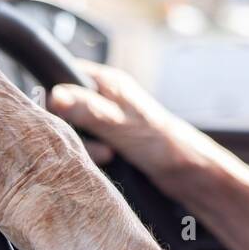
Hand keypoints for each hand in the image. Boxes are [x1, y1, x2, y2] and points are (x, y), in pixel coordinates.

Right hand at [48, 61, 248, 249]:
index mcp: (108, 82)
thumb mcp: (121, 126)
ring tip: (106, 157)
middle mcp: (106, 97)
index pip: (63, 75)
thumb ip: (87, 111)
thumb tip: (55, 96)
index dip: (54, 95)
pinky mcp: (112, 141)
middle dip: (71, 128)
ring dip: (83, 146)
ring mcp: (109, 120)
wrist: (193, 175)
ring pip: (76, 130)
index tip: (57, 118)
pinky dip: (91, 156)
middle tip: (90, 144)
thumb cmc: (166, 145)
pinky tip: (106, 164)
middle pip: (65, 107)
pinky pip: (87, 145)